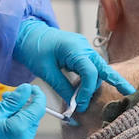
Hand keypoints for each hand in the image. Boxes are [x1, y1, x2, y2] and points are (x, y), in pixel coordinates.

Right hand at [0, 84, 46, 138]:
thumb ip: (14, 101)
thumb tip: (27, 90)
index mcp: (20, 128)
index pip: (39, 108)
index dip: (37, 95)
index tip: (31, 89)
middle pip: (33, 119)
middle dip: (23, 108)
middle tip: (6, 101)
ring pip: (28, 130)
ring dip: (20, 122)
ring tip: (1, 120)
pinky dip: (17, 135)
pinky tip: (3, 134)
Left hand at [12, 19, 134, 111]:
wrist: (28, 33)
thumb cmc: (33, 48)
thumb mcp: (46, 71)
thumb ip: (62, 87)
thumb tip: (73, 105)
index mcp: (75, 48)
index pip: (90, 73)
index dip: (87, 91)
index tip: (79, 104)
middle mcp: (84, 47)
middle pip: (102, 69)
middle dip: (107, 85)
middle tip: (110, 100)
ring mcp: (84, 48)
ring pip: (99, 69)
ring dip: (96, 84)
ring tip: (88, 100)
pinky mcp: (81, 52)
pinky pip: (92, 67)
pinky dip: (93, 79)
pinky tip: (96, 89)